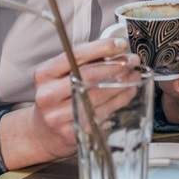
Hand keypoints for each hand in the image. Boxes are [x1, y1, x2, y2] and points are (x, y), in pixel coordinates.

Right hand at [2, 38, 139, 165]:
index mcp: (44, 74)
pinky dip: (119, 100)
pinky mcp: (74, 132)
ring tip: (135, 75)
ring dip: (122, 83)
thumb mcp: (60, 76)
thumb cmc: (58, 98)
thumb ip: (84, 62)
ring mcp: (59, 116)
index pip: (76, 55)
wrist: (44, 133)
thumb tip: (117, 50)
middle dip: (116, 66)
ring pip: (99, 96)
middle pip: (89, 76)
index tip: (121, 44)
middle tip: (133, 60)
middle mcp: (48, 94)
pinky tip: (128, 92)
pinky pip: (102, 113)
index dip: (102, 48)